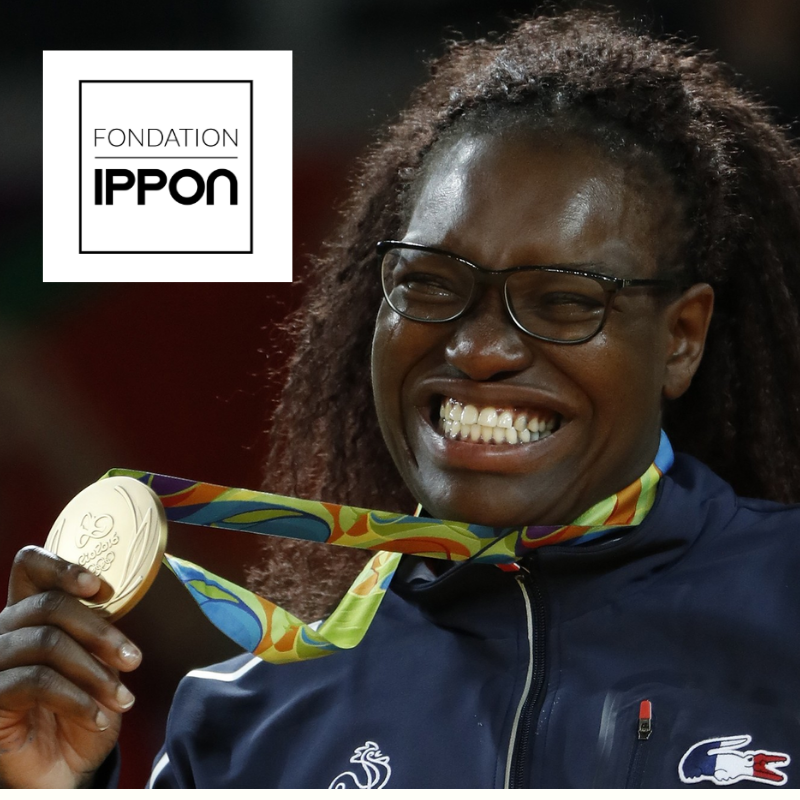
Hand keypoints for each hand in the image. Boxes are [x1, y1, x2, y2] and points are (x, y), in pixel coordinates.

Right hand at [0, 546, 141, 787]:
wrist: (63, 770)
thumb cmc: (81, 710)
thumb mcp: (98, 665)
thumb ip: (97, 632)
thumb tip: (110, 605)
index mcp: (29, 613)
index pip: (29, 566)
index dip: (63, 566)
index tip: (101, 589)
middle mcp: (5, 631)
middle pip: (49, 604)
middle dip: (100, 632)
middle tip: (133, 659)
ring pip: (46, 642)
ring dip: (94, 671)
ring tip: (121, 698)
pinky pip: (35, 682)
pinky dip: (77, 698)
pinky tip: (97, 716)